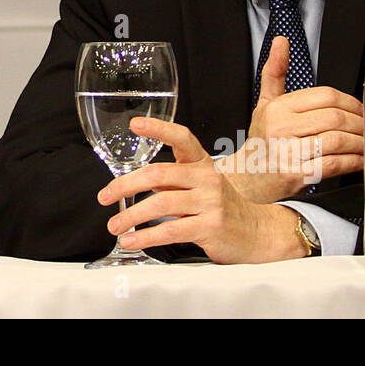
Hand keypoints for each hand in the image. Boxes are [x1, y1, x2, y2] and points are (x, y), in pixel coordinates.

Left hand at [98, 117, 307, 263]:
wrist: (259, 233)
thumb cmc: (224, 209)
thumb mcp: (201, 188)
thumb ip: (172, 183)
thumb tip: (135, 185)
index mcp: (202, 164)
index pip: (182, 138)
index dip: (158, 129)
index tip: (135, 124)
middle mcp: (207, 178)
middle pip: (158, 174)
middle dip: (125, 185)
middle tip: (105, 196)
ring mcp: (210, 201)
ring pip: (160, 203)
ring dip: (131, 216)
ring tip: (114, 225)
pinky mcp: (211, 226)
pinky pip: (171, 230)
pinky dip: (146, 237)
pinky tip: (133, 240)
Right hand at [222, 36, 364, 203]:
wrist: (246, 180)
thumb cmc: (261, 142)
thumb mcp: (265, 104)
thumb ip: (275, 73)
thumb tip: (281, 42)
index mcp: (277, 108)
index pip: (326, 96)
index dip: (351, 102)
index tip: (360, 111)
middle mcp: (280, 128)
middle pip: (335, 118)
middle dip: (360, 124)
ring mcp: (288, 153)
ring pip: (338, 140)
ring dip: (360, 143)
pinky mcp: (297, 175)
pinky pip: (334, 164)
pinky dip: (353, 162)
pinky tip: (359, 161)